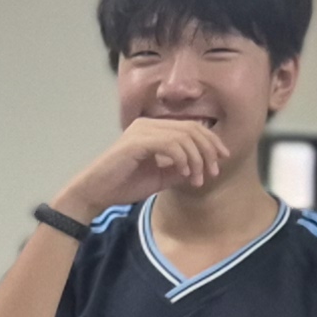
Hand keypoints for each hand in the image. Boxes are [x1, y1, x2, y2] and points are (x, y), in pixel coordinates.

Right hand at [53, 116, 230, 214]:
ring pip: (184, 136)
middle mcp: (148, 124)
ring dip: (197, 159)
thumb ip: (179, 168)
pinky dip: (182, 159)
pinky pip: (170, 145)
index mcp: (153, 128)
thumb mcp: (160, 177)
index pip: (190, 127)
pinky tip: (183, 174)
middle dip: (208, 150)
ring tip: (198, 178)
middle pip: (191, 128)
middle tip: (213, 171)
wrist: (95, 192)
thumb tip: (201, 166)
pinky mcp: (137, 142)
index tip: (221, 160)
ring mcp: (142, 130)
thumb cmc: (123, 185)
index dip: (210, 141)